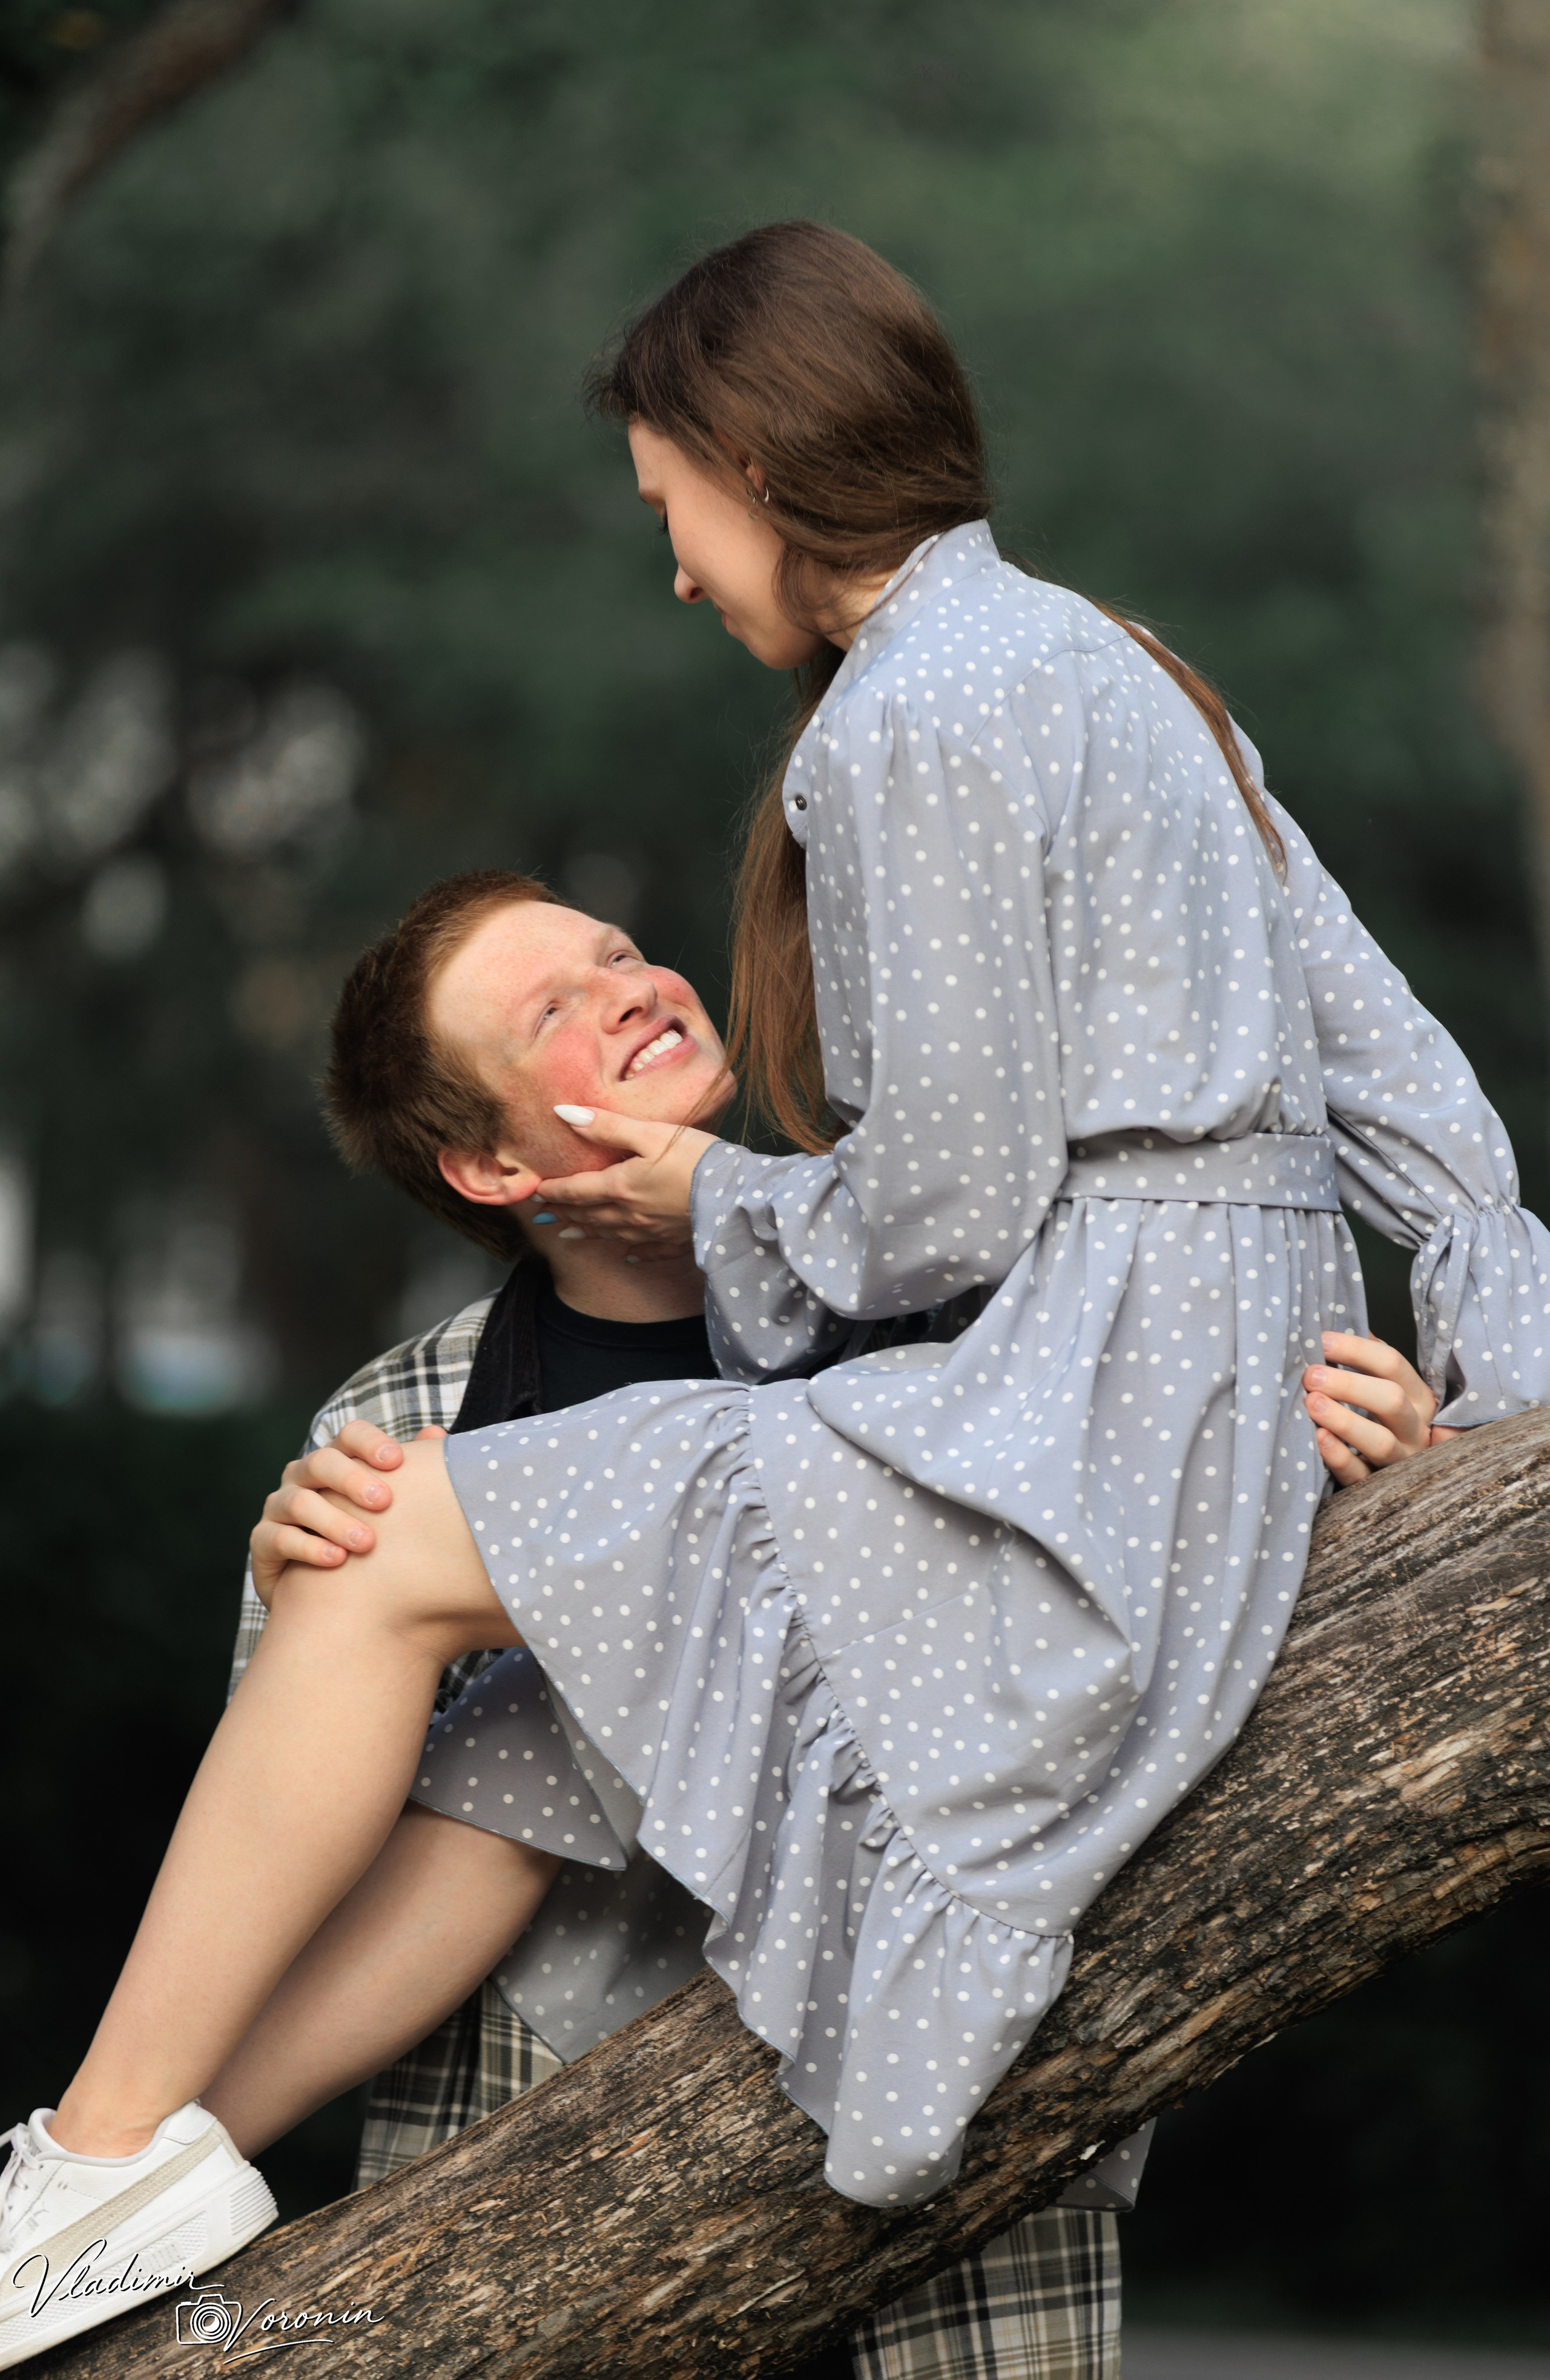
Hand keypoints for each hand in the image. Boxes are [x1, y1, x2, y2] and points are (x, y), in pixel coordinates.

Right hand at [249, 1420, 435, 1605]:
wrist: (324, 1592)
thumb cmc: (363, 1536)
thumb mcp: (388, 1506)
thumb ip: (411, 1471)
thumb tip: (436, 1434)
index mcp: (335, 1461)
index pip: (348, 1435)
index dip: (370, 1442)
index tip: (397, 1461)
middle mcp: (302, 1477)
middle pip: (321, 1462)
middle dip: (353, 1479)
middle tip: (384, 1503)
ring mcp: (279, 1507)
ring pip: (299, 1501)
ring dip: (335, 1521)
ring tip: (367, 1543)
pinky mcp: (263, 1542)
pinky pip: (279, 1538)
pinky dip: (309, 1549)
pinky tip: (337, 1561)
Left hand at [529, 1106, 716, 1250]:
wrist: (738, 1198)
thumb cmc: (697, 1159)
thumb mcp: (650, 1133)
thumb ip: (607, 1126)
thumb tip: (563, 1113)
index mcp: (620, 1187)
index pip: (576, 1189)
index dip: (553, 1190)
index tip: (533, 1192)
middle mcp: (629, 1215)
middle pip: (588, 1214)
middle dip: (564, 1212)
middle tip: (543, 1214)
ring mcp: (651, 1233)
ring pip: (609, 1234)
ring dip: (586, 1232)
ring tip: (568, 1233)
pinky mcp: (674, 1242)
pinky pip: (644, 1251)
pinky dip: (630, 1253)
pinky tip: (625, 1255)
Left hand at [1302, 1331, 1460, 1487]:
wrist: (1404, 1479)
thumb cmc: (1384, 1420)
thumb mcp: (1386, 1387)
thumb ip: (1367, 1359)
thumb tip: (1338, 1318)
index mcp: (1419, 1396)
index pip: (1393, 1365)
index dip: (1356, 1349)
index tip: (1319, 1340)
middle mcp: (1415, 1428)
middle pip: (1391, 1400)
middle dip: (1349, 1385)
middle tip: (1311, 1375)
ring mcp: (1401, 1460)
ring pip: (1380, 1441)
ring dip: (1344, 1420)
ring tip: (1312, 1403)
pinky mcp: (1380, 1488)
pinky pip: (1362, 1476)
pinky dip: (1339, 1457)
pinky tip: (1318, 1439)